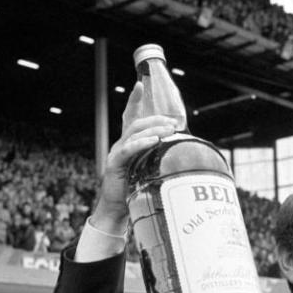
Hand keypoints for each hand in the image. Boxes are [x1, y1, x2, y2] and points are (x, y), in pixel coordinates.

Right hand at [90, 82, 177, 230]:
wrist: (117, 208)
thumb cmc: (133, 188)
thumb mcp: (147, 169)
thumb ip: (157, 157)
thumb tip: (177, 150)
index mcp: (128, 143)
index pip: (131, 117)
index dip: (134, 100)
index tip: (140, 84)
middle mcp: (121, 144)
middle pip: (136, 123)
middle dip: (155, 119)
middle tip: (173, 122)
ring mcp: (116, 153)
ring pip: (134, 134)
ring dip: (153, 130)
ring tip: (168, 130)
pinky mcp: (115, 163)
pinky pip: (129, 150)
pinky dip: (142, 144)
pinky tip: (154, 141)